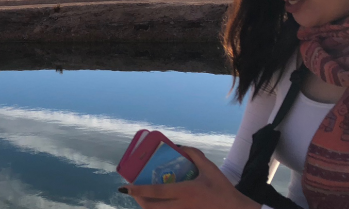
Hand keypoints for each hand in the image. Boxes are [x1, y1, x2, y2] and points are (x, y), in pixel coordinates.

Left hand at [118, 147, 259, 208]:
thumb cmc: (223, 190)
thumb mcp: (210, 169)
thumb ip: (195, 155)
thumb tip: (179, 146)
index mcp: (185, 191)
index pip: (156, 191)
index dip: (138, 190)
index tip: (125, 188)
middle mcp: (181, 206)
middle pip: (152, 207)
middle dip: (138, 200)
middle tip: (133, 193)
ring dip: (147, 207)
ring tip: (142, 199)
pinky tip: (156, 205)